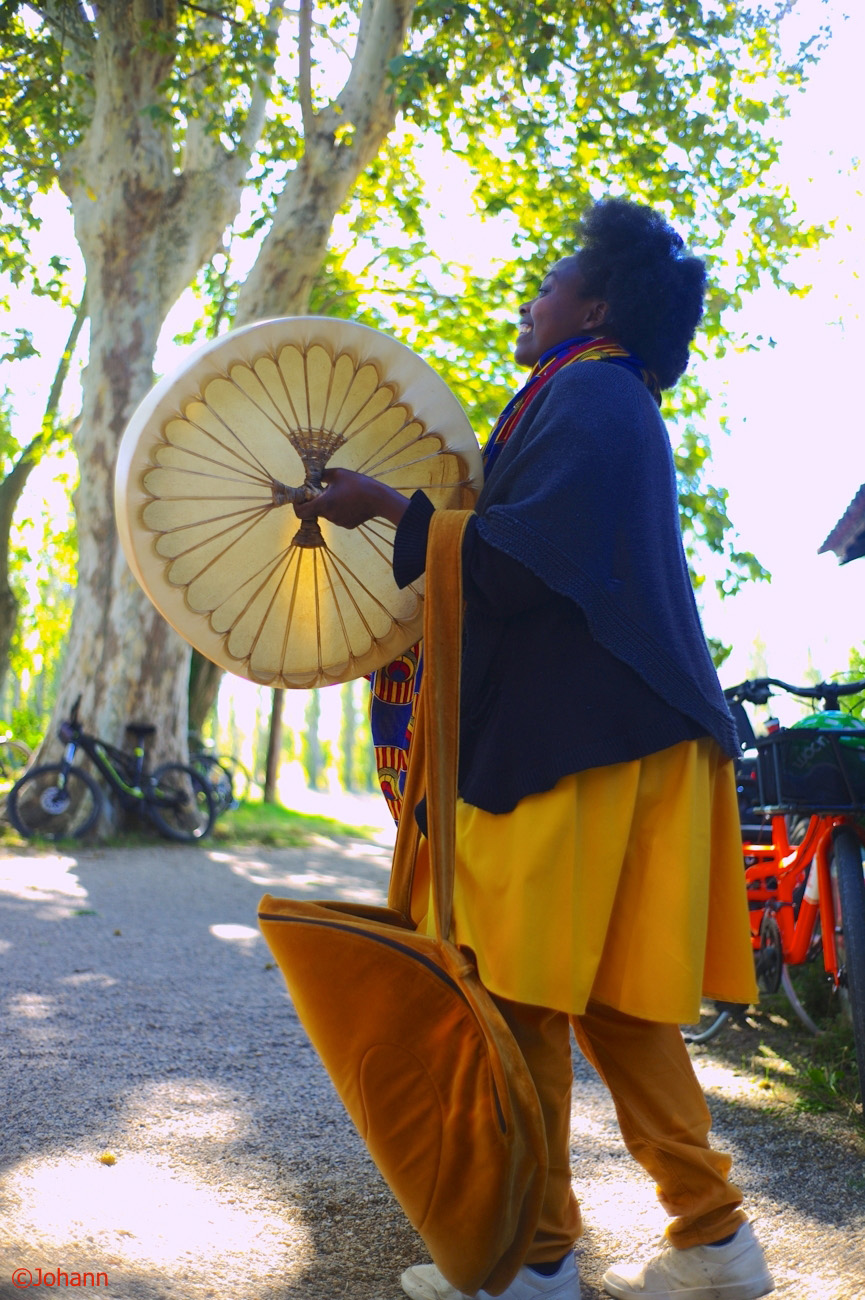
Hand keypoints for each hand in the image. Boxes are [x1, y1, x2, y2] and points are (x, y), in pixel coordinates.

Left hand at [293, 468, 408, 528]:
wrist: (379, 499)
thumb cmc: (358, 484)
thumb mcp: (338, 473)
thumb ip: (321, 476)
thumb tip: (312, 477)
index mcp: (323, 504)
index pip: (300, 512)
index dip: (297, 505)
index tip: (302, 497)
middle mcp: (329, 516)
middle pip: (314, 511)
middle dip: (316, 501)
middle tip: (324, 490)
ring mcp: (339, 522)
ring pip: (327, 513)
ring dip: (329, 505)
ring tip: (342, 494)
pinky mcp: (348, 525)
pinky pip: (338, 517)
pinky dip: (340, 510)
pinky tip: (351, 502)